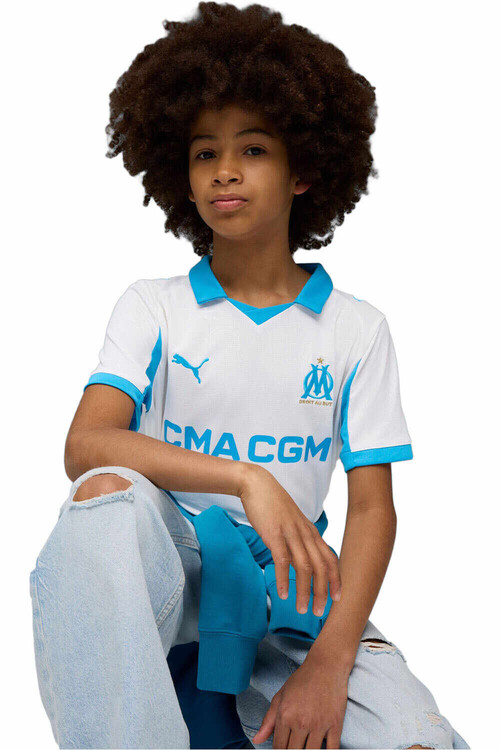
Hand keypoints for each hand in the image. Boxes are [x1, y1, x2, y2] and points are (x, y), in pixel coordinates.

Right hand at [238, 465, 340, 615]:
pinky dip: (284, 579)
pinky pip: (282, 560)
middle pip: (321, 567)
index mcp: (311, 532)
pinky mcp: (274, 534)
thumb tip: (302, 560)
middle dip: (322, 592)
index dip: (336, 580)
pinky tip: (283, 594)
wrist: (257, 484)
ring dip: (305, 591)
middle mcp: (305, 534)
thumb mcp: (293, 522)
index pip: (330, 559)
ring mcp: (290, 533)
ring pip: (304, 567)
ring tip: (301, 609)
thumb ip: (300, 540)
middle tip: (318, 613)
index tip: (337, 599)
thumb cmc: (273, 505)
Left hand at [251, 654, 348, 747]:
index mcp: (285, 715)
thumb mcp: (281, 696)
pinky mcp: (335, 725)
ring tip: (305, 747)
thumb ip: (268, 720)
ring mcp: (319, 725)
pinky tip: (322, 749)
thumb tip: (257, 740)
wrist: (326, 665)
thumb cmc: (302, 679)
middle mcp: (301, 722)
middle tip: (294, 746)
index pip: (279, 748)